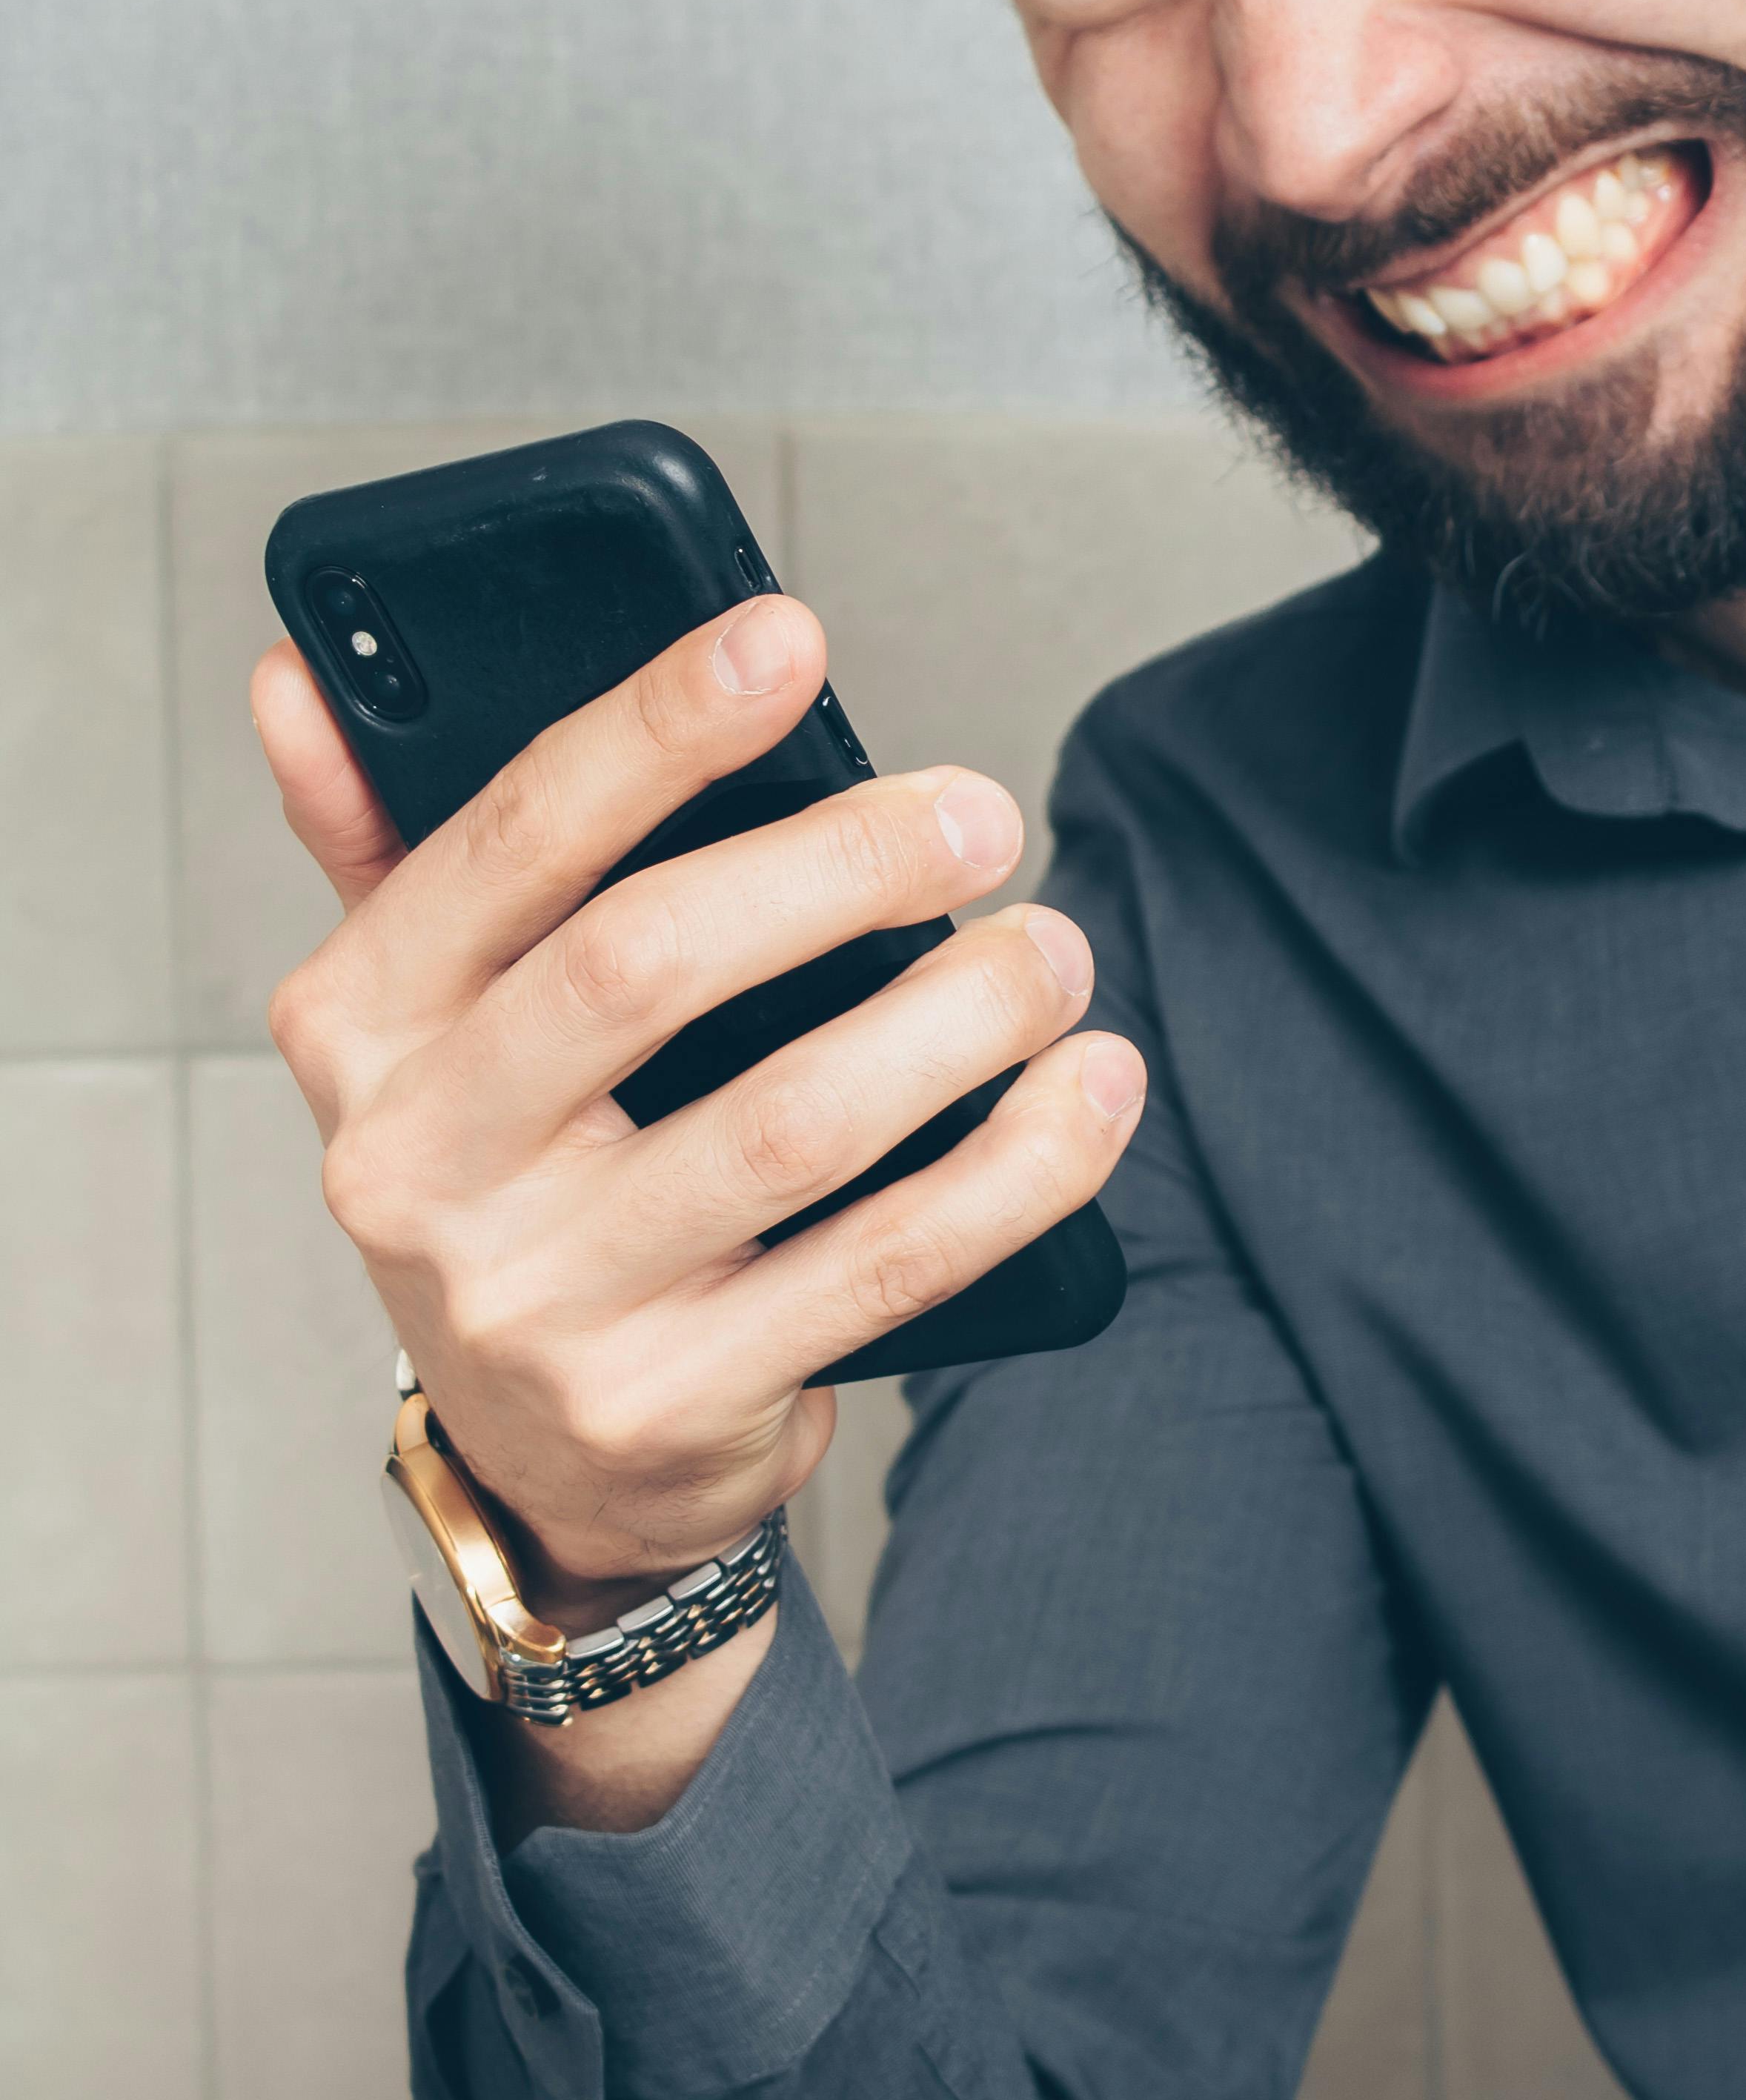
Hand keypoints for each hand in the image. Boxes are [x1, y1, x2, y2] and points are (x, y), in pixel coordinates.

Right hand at [254, 596, 1145, 1612]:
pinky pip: (887, 1266)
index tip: (788, 639)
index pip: (511, 841)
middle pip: (648, 964)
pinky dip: (1017, 1168)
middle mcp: (422, 1169)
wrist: (541, 1460)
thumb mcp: (414, 1023)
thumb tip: (300, 667)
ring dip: (959, 1016)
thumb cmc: (511, 1179)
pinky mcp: (672, 1405)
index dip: (653, 728)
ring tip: (1053, 950)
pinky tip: (1090, 1090)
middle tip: (978, 813)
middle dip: (841, 866)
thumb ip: (376, 840)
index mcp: (356, 1031)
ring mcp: (544, 1303)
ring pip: (792, 1122)